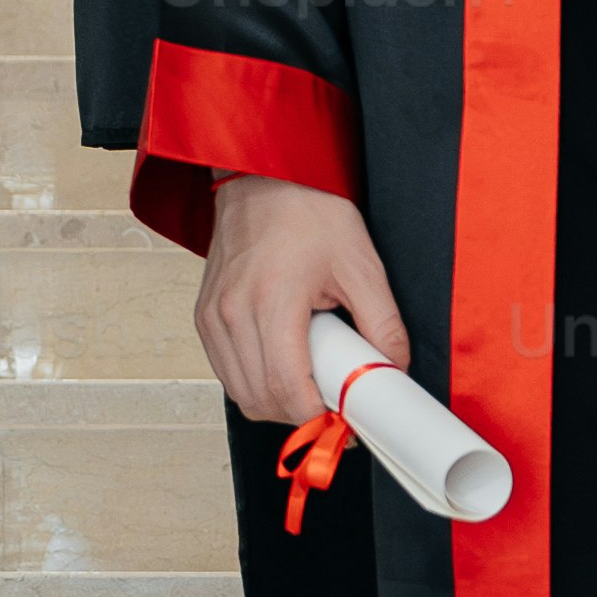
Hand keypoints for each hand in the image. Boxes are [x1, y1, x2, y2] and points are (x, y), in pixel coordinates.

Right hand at [194, 168, 402, 430]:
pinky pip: (226, 372)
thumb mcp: (360, 262)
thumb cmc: (305, 209)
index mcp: (270, 302)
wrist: (260, 174)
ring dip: (276, 402)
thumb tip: (392, 368)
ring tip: (310, 383)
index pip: (287, 391)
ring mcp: (212, 317)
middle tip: (334, 405)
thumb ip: (382, 322)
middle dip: (300, 416)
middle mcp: (231, 314)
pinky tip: (283, 364)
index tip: (346, 421)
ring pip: (240, 393)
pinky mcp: (204, 316)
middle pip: (261, 401)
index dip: (320, 419)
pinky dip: (254, 382)